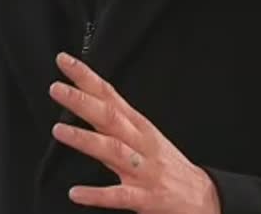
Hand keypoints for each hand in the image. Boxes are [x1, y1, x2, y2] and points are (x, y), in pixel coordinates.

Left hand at [49, 52, 220, 212]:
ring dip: (86, 140)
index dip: (87, 78)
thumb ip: (115, 122)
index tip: (65, 62)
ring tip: (59, 131)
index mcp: (138, 127)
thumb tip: (84, 104)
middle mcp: (140, 143)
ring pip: (113, 150)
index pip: (110, 95)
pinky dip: (97, 194)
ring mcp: (143, 170)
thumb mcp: (144, 136)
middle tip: (57, 89)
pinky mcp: (146, 197)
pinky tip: (76, 193)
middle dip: (83, 102)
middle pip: (110, 117)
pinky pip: (119, 195)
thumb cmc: (167, 165)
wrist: (202, 197)